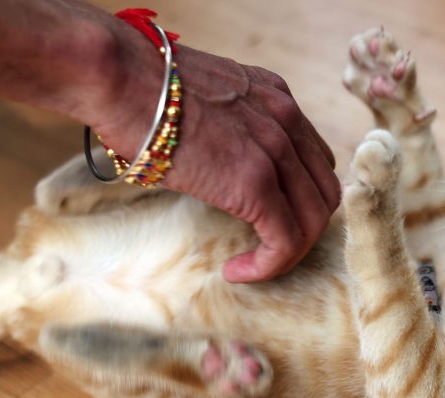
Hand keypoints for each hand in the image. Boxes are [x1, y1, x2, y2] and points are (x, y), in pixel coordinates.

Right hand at [95, 30, 340, 282]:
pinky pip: (285, 239)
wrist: (120, 78)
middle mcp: (287, 120)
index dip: (301, 198)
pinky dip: (268, 265)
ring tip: (252, 266)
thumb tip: (211, 159)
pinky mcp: (255, 182)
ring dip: (287, 253)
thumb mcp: (203, 99)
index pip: (315, 160)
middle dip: (303, 229)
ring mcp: (276, 151)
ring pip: (312, 220)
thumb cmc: (138, 89)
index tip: (273, 219)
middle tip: (268, 248)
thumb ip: (226, 124)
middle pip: (324, 192)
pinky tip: (238, 270)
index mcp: (277, 98)